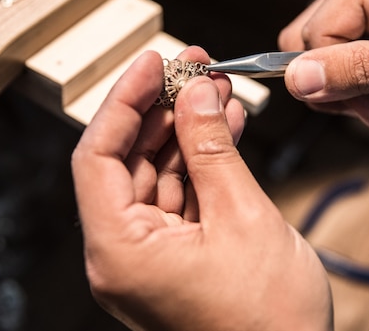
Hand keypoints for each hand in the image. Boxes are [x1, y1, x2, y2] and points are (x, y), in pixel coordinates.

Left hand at [71, 46, 332, 330]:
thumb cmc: (270, 323)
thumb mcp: (242, 217)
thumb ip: (213, 149)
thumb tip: (195, 94)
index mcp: (121, 252)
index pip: (97, 156)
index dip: (123, 102)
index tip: (152, 64)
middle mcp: (126, 255)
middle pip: (128, 161)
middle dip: (162, 110)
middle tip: (193, 70)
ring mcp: (153, 255)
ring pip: (159, 173)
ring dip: (188, 131)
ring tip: (215, 92)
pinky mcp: (180, 254)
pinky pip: (182, 194)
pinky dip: (202, 160)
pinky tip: (223, 128)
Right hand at [279, 0, 368, 127]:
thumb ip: (360, 70)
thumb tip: (299, 78)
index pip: (314, 34)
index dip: (331, 78)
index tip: (366, 106)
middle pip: (307, 44)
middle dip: (338, 85)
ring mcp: (367, 9)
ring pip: (319, 58)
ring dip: (350, 90)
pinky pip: (339, 65)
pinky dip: (361, 89)